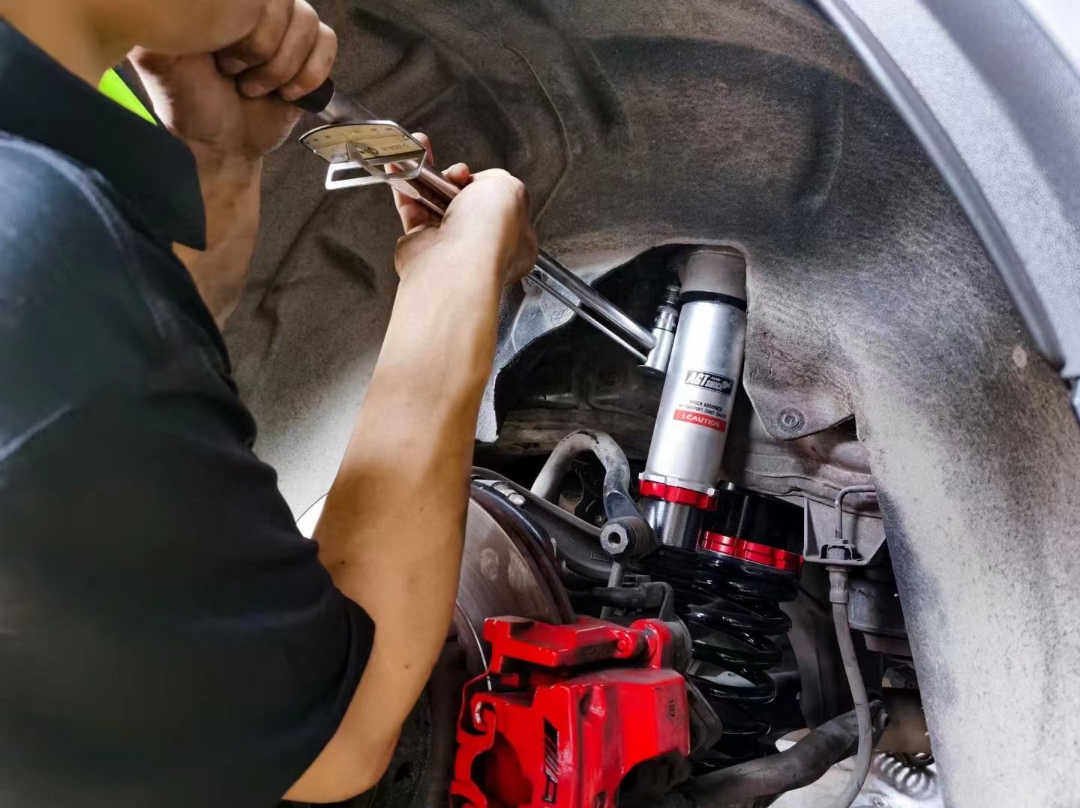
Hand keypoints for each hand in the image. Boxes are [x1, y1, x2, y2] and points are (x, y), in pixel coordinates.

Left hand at [130, 0, 336, 162]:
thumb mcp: (160, 59)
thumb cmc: (192, 106)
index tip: (220, 59)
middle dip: (262, 52)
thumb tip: (178, 2)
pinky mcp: (308, 51)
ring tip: (256, 88)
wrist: (225, 146)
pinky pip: (327, 41)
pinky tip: (286, 93)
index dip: (244, 28)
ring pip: (307, 21)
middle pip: (283, 2)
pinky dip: (309, 74)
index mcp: (218, 3)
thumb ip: (166, 20)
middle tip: (235, 75)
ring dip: (282, 68)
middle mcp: (252, 7)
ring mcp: (282, 26)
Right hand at [393, 134, 536, 286]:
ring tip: (420, 157)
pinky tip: (400, 168)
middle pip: (468, 201)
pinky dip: (405, 187)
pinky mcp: (422, 245)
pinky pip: (412, 209)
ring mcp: (452, 245)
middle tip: (455, 171)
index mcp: (517, 239)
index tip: (479, 174)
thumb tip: (482, 181)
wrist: (454, 263)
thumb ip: (499, 180)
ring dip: (428, 178)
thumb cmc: (488, 235)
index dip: (491, 186)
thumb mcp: (511, 190)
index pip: (504, 206)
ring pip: (438, 202)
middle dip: (458, 179)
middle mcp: (484, 245)